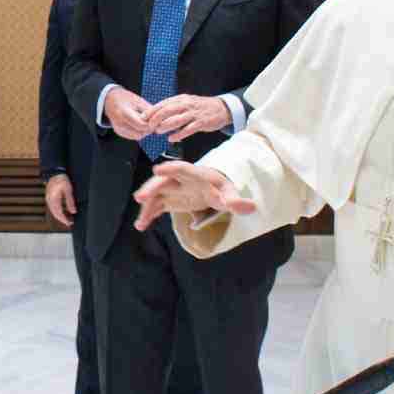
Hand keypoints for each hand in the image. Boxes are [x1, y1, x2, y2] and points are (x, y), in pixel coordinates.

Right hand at [44, 173, 76, 226]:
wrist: (55, 172)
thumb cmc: (61, 179)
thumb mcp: (68, 190)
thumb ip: (70, 201)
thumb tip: (73, 211)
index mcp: (53, 199)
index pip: (58, 213)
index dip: (64, 219)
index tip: (69, 223)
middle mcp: (49, 200)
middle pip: (55, 213)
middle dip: (62, 219)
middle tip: (69, 223)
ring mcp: (48, 199)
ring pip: (53, 211)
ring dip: (60, 216)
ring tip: (67, 219)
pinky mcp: (50, 197)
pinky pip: (53, 207)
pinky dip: (58, 211)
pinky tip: (63, 212)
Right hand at [103, 87, 154, 140]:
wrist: (110, 100)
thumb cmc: (126, 98)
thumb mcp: (139, 101)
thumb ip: (149, 112)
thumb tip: (160, 121)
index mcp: (124, 113)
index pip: (142, 125)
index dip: (151, 124)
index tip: (155, 119)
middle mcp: (120, 124)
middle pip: (141, 133)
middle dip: (148, 128)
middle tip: (151, 120)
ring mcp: (119, 129)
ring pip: (138, 136)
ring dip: (144, 131)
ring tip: (144, 121)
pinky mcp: (119, 132)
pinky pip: (133, 136)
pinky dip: (139, 131)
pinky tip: (138, 123)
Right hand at [132, 161, 255, 230]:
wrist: (211, 188)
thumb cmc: (220, 187)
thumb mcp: (229, 192)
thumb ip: (237, 201)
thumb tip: (253, 207)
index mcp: (195, 174)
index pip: (182, 168)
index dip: (170, 168)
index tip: (158, 169)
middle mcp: (179, 180)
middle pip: (163, 181)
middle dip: (151, 188)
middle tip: (140, 197)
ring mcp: (171, 190)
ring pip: (155, 195)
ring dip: (146, 206)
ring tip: (140, 221)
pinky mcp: (168, 200)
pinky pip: (155, 206)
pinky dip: (148, 215)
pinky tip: (141, 225)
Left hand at [144, 94, 231, 143]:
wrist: (221, 108)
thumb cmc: (200, 107)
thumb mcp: (186, 103)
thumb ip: (173, 108)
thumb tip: (157, 116)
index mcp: (181, 99)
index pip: (163, 103)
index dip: (152, 111)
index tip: (143, 118)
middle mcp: (186, 105)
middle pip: (168, 110)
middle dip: (156, 119)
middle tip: (149, 126)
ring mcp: (194, 113)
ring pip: (177, 119)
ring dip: (165, 126)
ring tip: (158, 132)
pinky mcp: (201, 122)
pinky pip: (188, 129)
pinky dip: (179, 134)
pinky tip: (172, 139)